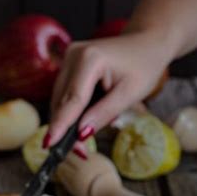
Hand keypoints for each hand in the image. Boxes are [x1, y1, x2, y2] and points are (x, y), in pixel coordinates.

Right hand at [44, 29, 171, 147]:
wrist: (146, 42)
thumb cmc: (143, 66)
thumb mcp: (130, 94)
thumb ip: (103, 113)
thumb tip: (81, 133)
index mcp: (90, 59)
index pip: (72, 100)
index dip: (61, 125)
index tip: (49, 144)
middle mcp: (73, 55)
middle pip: (62, 101)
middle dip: (66, 129)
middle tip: (78, 153)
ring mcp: (69, 58)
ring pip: (60, 100)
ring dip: (68, 122)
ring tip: (82, 144)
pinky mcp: (69, 65)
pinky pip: (65, 94)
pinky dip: (72, 112)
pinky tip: (83, 124)